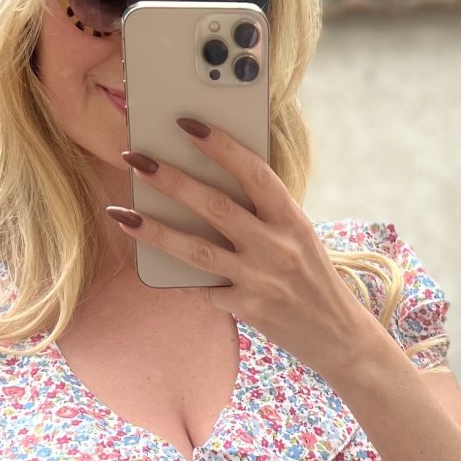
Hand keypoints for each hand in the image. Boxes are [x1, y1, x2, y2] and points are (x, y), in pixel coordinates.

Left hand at [111, 119, 378, 382]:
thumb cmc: (313, 278)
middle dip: (170, 180)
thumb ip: (264, 214)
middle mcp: (277, 247)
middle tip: (135, 158)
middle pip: (215, 206)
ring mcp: (260, 280)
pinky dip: (176, 275)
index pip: (254, 173)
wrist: (338, 335)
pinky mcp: (248, 309)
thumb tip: (210, 185)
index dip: (221, 146)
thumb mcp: (299, 237)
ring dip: (155, 230)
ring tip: (122, 213)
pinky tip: (148, 262)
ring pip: (197, 250)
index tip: (188, 125)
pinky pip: (202, 288)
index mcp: (293, 219)